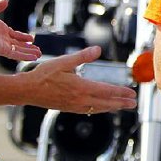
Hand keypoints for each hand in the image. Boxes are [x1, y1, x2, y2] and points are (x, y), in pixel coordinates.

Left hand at [0, 0, 40, 60]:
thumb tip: (6, 1)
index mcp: (0, 30)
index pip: (15, 35)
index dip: (23, 37)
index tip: (31, 39)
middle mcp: (2, 39)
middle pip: (19, 45)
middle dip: (29, 48)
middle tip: (38, 50)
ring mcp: (2, 45)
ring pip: (19, 51)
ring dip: (29, 53)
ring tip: (39, 54)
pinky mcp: (2, 50)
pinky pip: (15, 54)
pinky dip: (25, 56)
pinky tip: (33, 58)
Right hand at [22, 46, 136, 113]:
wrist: (27, 90)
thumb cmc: (44, 75)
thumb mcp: (64, 61)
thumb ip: (82, 56)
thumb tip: (98, 50)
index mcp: (81, 87)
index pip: (107, 91)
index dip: (121, 92)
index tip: (132, 93)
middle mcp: (80, 99)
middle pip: (106, 102)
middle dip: (121, 103)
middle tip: (134, 103)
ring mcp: (75, 105)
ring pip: (99, 108)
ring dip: (113, 107)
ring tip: (123, 106)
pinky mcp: (69, 108)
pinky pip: (89, 110)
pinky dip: (100, 109)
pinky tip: (103, 108)